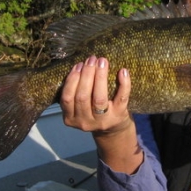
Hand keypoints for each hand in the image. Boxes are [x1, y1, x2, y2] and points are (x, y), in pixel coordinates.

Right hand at [60, 55, 141, 172]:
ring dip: (100, 77)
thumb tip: (79, 65)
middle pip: (82, 96)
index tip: (78, 65)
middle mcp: (85, 121)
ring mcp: (103, 120)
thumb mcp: (78, 107)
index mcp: (71, 118)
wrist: (113, 131)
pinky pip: (121, 98)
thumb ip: (75, 93)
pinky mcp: (119, 116)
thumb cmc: (93, 112)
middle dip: (86, 75)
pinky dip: (123, 84)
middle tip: (91, 59)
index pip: (67, 98)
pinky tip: (123, 71)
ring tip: (102, 62)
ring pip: (99, 98)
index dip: (72, 79)